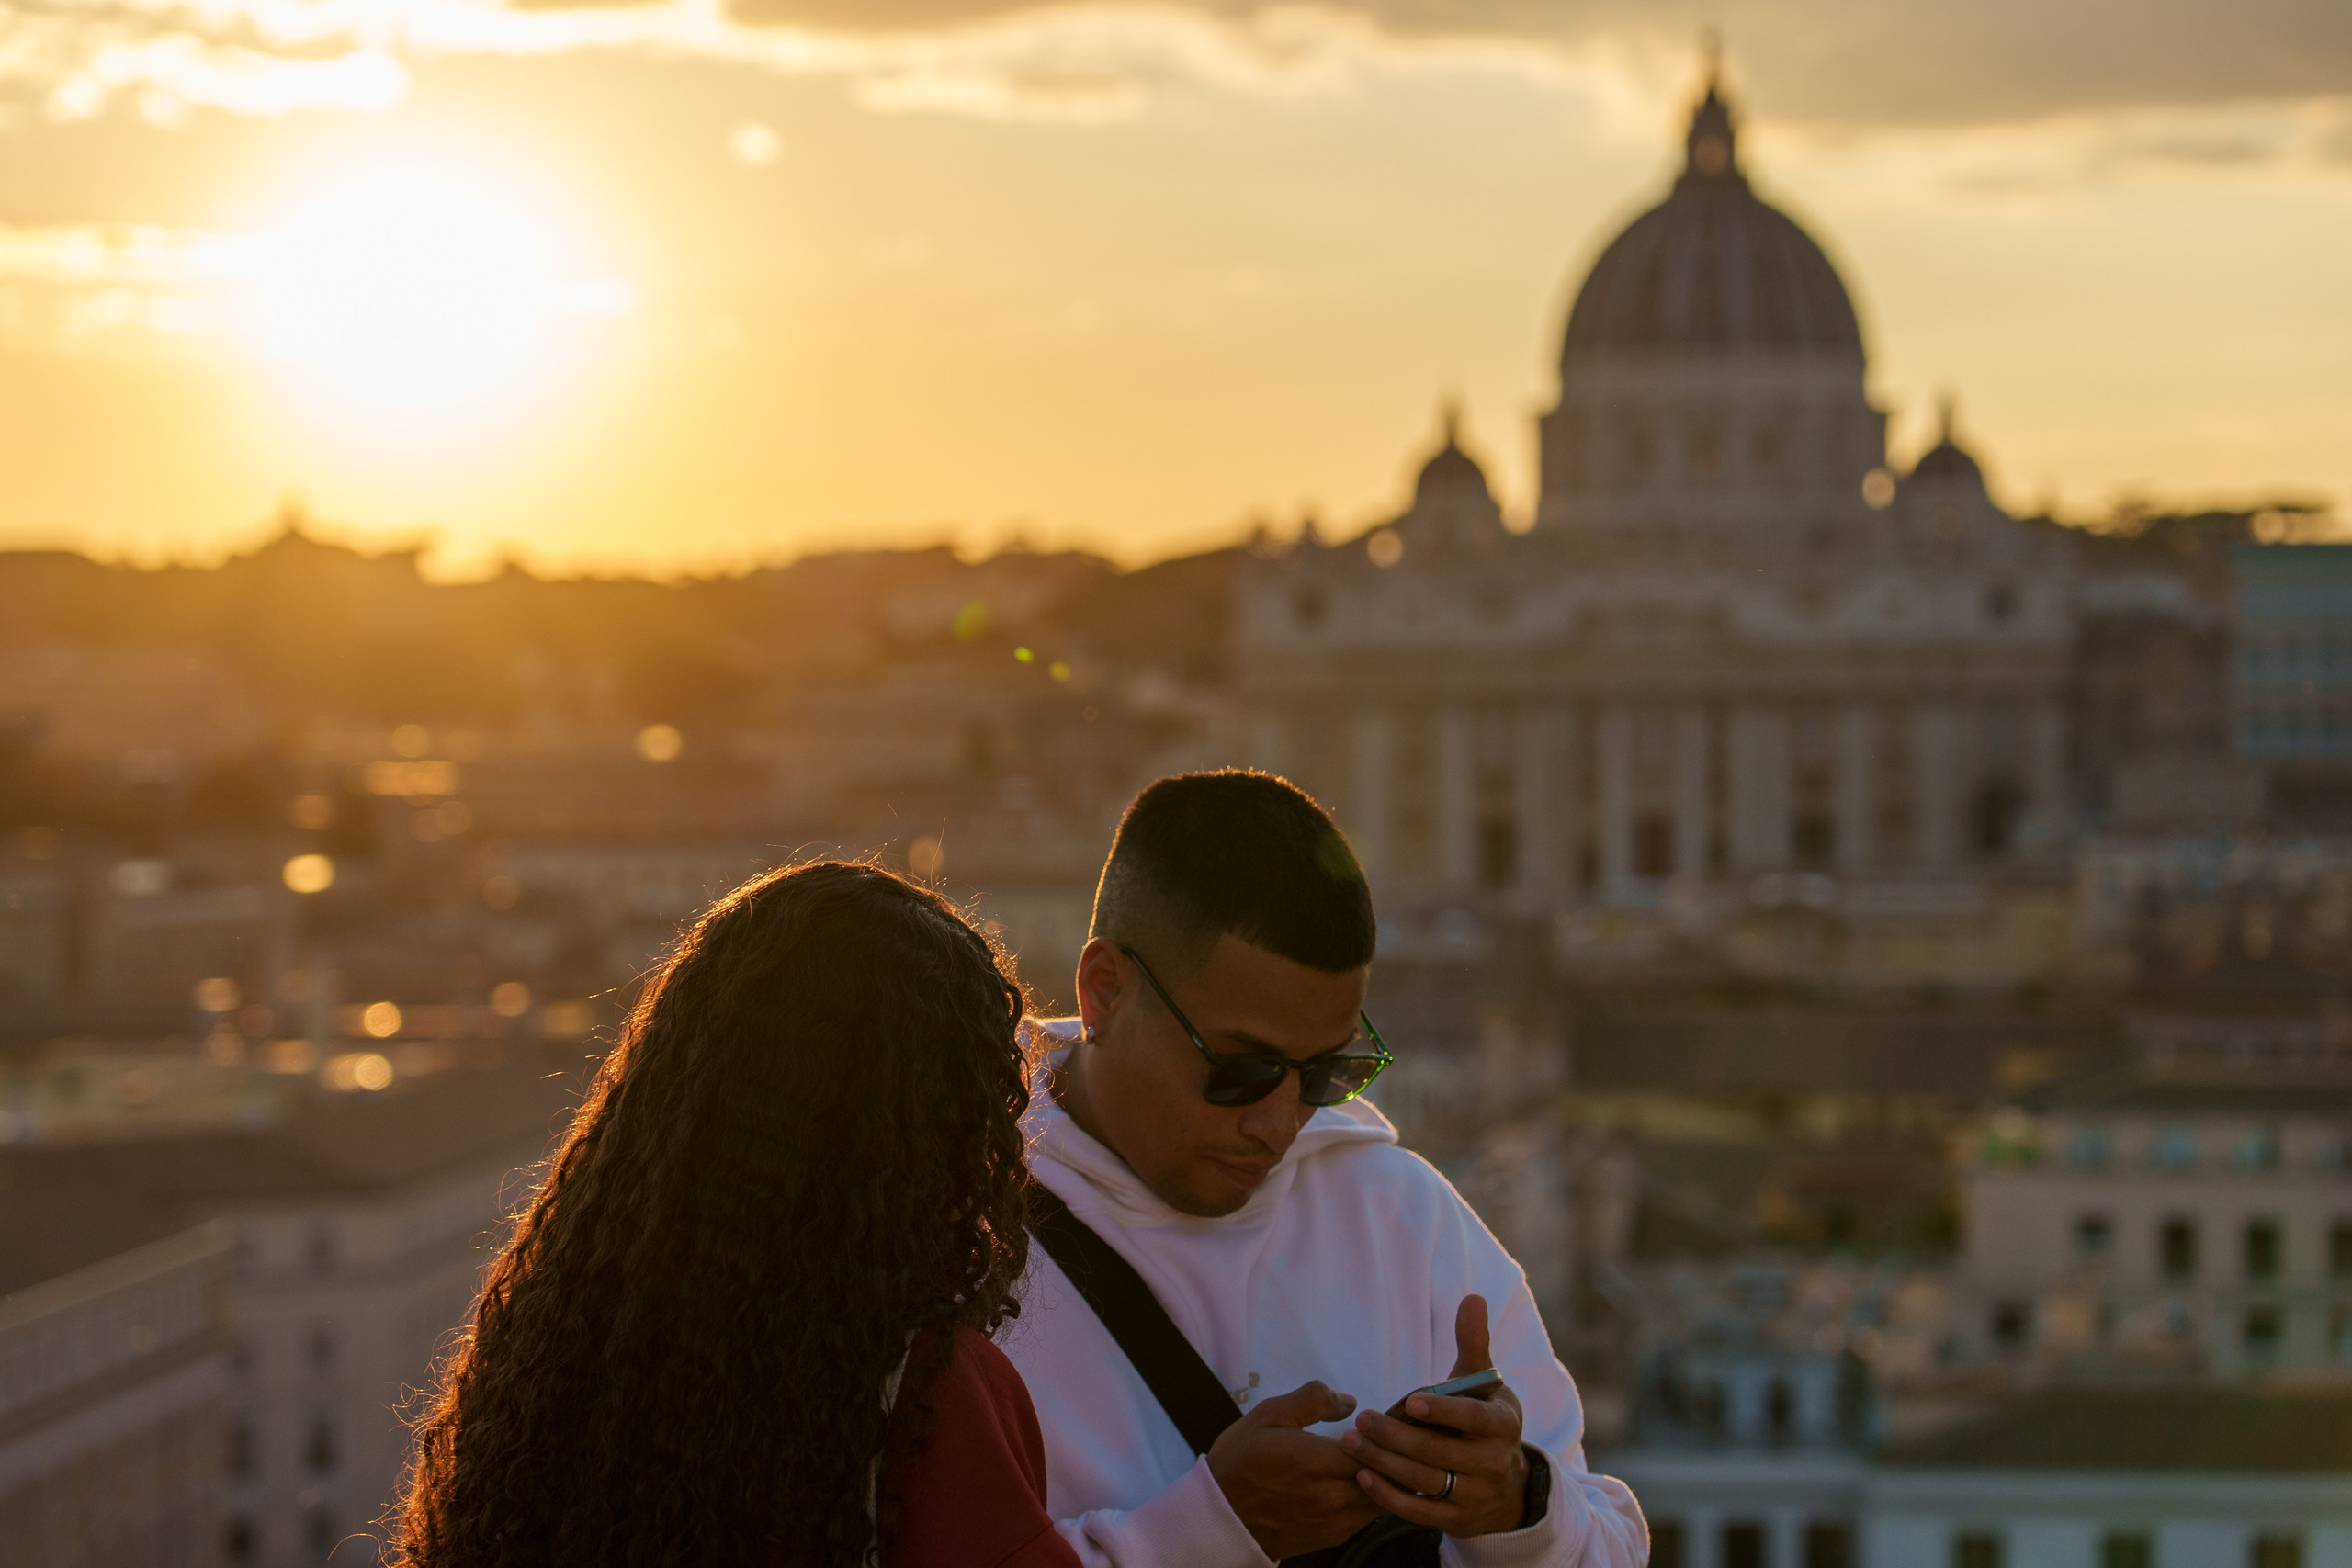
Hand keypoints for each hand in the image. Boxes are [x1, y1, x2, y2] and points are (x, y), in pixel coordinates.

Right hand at [1208, 1380, 1385, 1558]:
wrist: (1221, 1515)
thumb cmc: (1241, 1460)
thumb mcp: (1268, 1415)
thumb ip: (1311, 1400)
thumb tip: (1351, 1402)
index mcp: (1315, 1462)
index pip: (1375, 1448)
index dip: (1382, 1433)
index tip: (1382, 1422)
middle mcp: (1330, 1497)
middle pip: (1384, 1477)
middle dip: (1389, 1456)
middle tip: (1388, 1440)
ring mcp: (1333, 1522)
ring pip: (1381, 1499)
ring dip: (1383, 1479)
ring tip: (1375, 1460)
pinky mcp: (1332, 1537)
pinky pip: (1366, 1517)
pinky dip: (1371, 1499)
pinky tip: (1359, 1482)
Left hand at [1342, 1295, 1530, 1536]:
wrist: (1506, 1485)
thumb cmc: (1484, 1419)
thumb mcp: (1484, 1383)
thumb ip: (1473, 1342)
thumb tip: (1472, 1298)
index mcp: (1503, 1425)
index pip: (1474, 1420)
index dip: (1443, 1413)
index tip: (1409, 1402)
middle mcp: (1494, 1464)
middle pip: (1439, 1453)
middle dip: (1396, 1437)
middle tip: (1362, 1419)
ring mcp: (1475, 1496)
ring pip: (1425, 1482)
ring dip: (1385, 1463)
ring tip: (1352, 1442)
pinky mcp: (1455, 1520)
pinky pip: (1418, 1511)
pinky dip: (1388, 1496)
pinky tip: (1363, 1475)